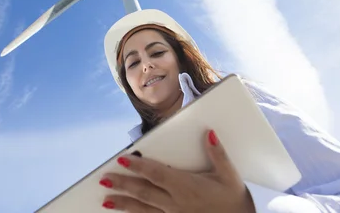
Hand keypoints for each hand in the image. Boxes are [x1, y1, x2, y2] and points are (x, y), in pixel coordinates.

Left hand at [99, 129, 255, 211]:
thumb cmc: (235, 202)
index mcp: (186, 187)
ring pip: (143, 209)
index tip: (122, 160)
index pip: (157, 174)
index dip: (138, 167)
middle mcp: (176, 203)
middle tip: (103, 179)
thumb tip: (208, 133)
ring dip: (123, 204)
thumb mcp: (229, 176)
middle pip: (144, 192)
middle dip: (122, 185)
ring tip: (106, 200)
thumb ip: (217, 153)